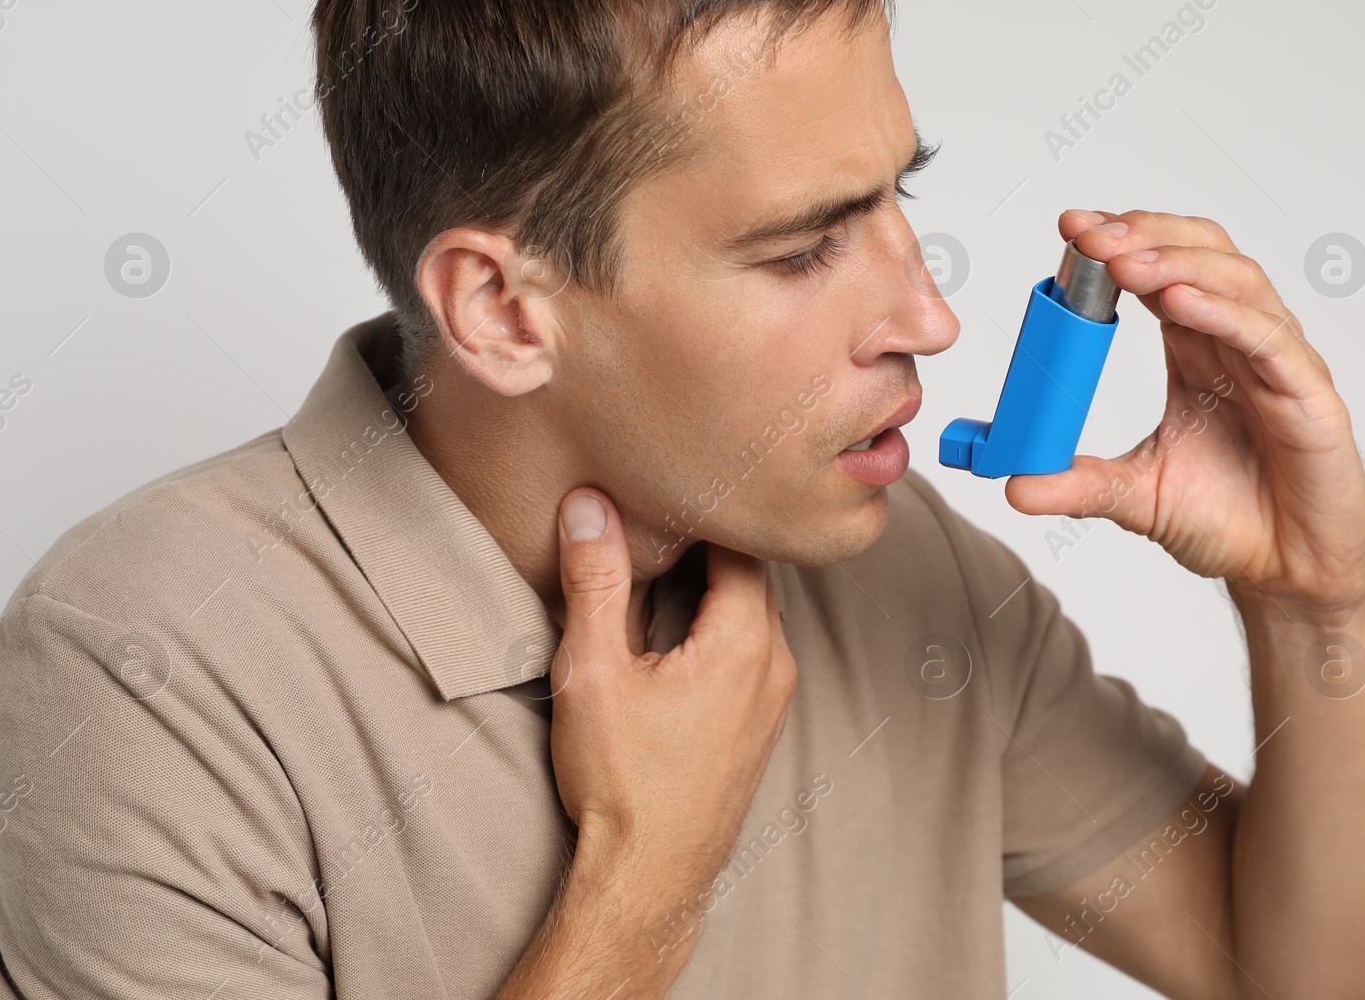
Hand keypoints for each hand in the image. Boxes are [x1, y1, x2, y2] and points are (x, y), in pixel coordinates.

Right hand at [546, 488, 796, 896]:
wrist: (648, 877)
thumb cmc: (622, 783)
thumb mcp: (594, 671)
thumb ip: (595, 582)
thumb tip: (589, 506)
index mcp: (745, 642)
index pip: (741, 543)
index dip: (704, 509)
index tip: (667, 485)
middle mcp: (775, 665)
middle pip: (751, 576)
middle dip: (707, 545)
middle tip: (657, 517)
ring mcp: (773, 699)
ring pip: (752, 614)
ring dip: (712, 589)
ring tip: (660, 568)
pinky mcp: (760, 726)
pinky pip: (750, 652)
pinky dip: (718, 627)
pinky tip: (673, 633)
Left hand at [1003, 209, 1364, 613]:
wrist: (1289, 574)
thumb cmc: (1230, 520)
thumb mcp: (1133, 496)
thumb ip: (1077, 484)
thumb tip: (1013, 485)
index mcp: (1198, 351)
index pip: (1163, 272)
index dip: (1123, 242)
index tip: (1070, 230)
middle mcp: (1241, 344)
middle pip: (1202, 256)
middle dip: (1144, 237)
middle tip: (1088, 237)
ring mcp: (1281, 365)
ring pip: (1238, 284)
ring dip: (1178, 263)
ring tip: (1124, 262)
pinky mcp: (1311, 398)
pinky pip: (1269, 340)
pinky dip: (1223, 313)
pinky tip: (1179, 301)